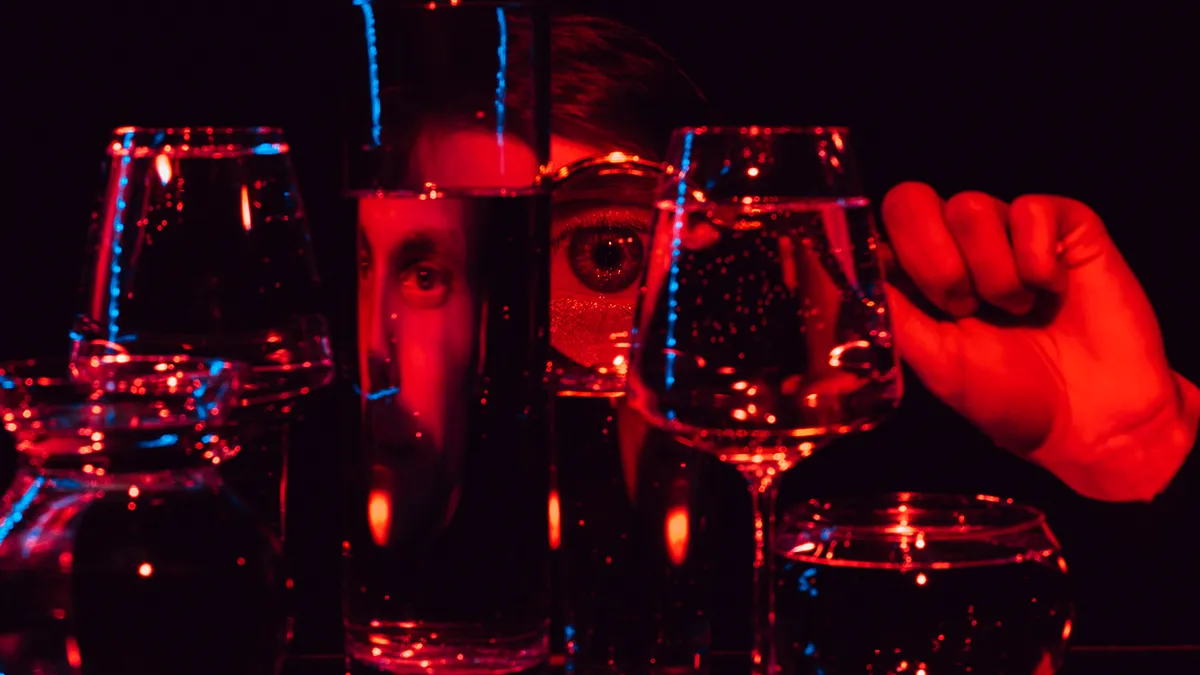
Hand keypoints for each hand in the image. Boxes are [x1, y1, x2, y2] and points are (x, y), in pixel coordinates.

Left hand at [880, 182, 1199, 501]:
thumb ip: (896, 318)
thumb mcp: (938, 364)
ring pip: (970, 206)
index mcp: (918, 276)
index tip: (900, 289)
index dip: (879, 249)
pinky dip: (1038, 258)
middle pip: (910, 200)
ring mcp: (1009, 230)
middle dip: (931, 260)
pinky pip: (1032, 208)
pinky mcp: (1064, 225)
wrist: (1091, 417)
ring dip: (991, 271)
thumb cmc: (1010, 396)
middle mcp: (958, 245)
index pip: (877, 229)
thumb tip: (857, 280)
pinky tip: (1054, 290)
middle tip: (962, 307)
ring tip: (1016, 310)